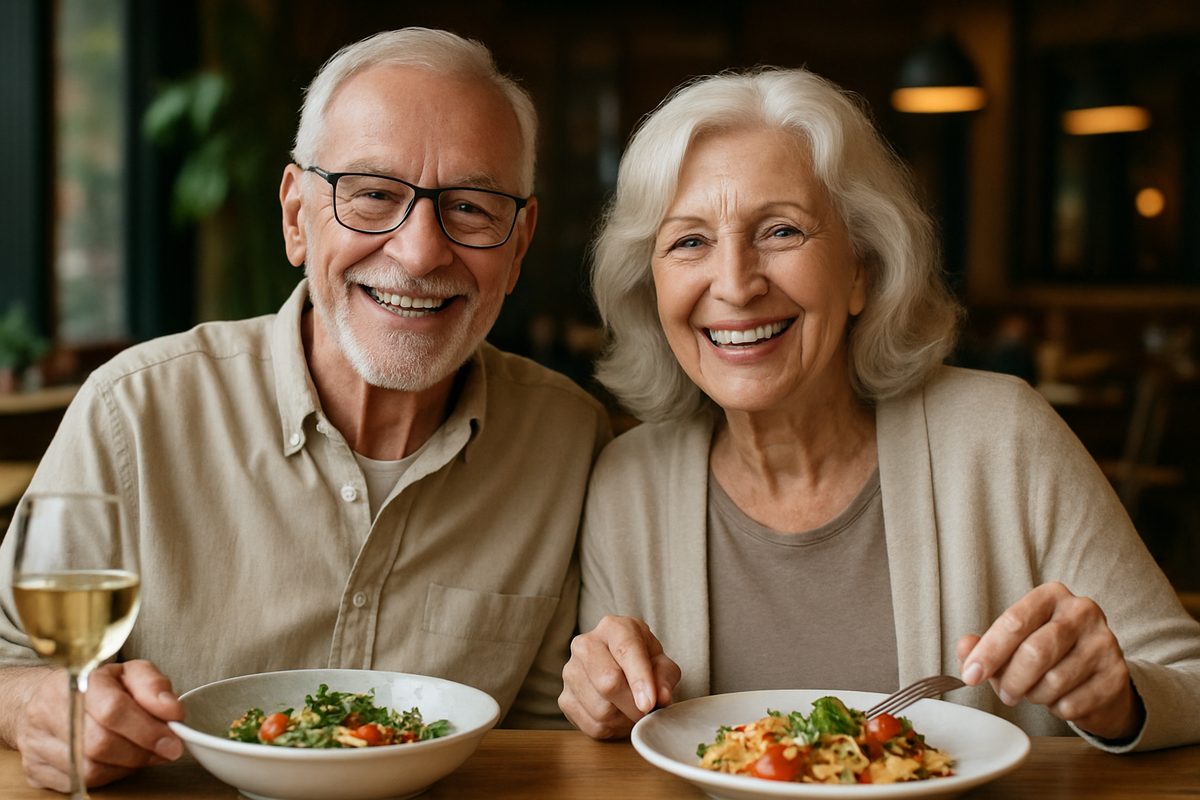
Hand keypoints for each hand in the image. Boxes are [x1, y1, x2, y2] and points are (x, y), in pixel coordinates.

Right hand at [15, 660, 185, 790]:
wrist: (48, 699)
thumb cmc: (97, 686)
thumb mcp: (130, 673)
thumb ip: (154, 686)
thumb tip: (173, 711)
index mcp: (77, 680)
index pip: (112, 710)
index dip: (147, 729)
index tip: (173, 740)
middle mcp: (49, 710)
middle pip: (100, 744)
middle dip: (141, 750)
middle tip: (165, 749)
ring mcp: (37, 742)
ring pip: (89, 769)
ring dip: (127, 765)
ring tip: (144, 753)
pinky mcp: (35, 769)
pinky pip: (79, 783)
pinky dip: (108, 775)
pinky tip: (120, 761)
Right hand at [559, 615, 680, 738]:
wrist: (619, 667)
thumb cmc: (643, 662)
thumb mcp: (661, 663)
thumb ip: (665, 677)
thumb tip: (661, 697)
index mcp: (613, 627)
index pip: (626, 650)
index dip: (639, 679)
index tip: (650, 703)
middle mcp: (585, 644)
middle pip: (608, 682)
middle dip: (633, 705)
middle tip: (647, 711)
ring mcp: (570, 672)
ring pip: (601, 709)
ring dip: (624, 719)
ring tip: (632, 710)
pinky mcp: (564, 699)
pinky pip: (592, 725)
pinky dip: (612, 729)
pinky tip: (618, 716)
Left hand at [957, 581, 1141, 739]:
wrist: (1100, 677)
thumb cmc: (1050, 654)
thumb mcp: (1014, 643)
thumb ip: (985, 644)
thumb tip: (965, 647)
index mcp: (1051, 595)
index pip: (1014, 621)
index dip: (988, 652)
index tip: (971, 675)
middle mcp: (1082, 612)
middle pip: (1035, 652)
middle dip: (1011, 679)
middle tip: (1005, 694)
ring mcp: (1105, 642)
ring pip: (1054, 681)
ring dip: (1035, 695)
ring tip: (1035, 691)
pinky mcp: (1117, 675)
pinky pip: (1073, 702)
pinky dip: (1057, 708)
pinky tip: (1061, 699)